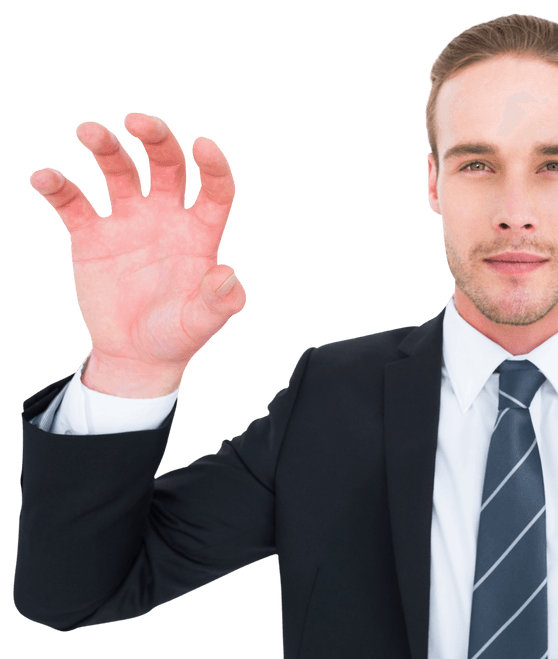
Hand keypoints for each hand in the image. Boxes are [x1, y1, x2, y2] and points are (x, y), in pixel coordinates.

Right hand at [29, 113, 245, 393]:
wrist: (135, 354)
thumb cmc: (177, 336)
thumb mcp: (201, 323)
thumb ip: (219, 301)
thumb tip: (228, 275)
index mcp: (199, 233)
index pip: (214, 189)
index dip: (213, 165)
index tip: (204, 144)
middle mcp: (165, 217)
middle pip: (166, 164)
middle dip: (155, 137)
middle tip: (137, 120)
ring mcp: (127, 222)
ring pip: (119, 172)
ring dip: (106, 147)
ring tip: (90, 130)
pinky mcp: (91, 236)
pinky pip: (73, 203)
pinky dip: (59, 187)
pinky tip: (45, 178)